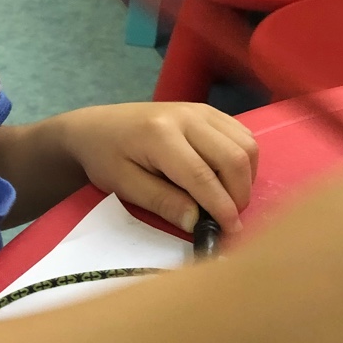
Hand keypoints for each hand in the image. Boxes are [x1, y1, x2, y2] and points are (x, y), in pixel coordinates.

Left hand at [62, 102, 257, 234]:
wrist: (96, 126)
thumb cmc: (105, 158)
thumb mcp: (125, 185)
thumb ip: (162, 202)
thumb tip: (197, 222)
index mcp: (160, 135)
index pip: (203, 176)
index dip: (222, 207)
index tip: (231, 232)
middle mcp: (186, 117)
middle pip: (233, 158)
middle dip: (239, 195)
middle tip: (228, 218)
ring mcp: (200, 110)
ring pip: (246, 144)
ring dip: (245, 177)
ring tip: (227, 199)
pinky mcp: (207, 111)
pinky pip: (242, 134)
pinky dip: (243, 160)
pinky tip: (227, 177)